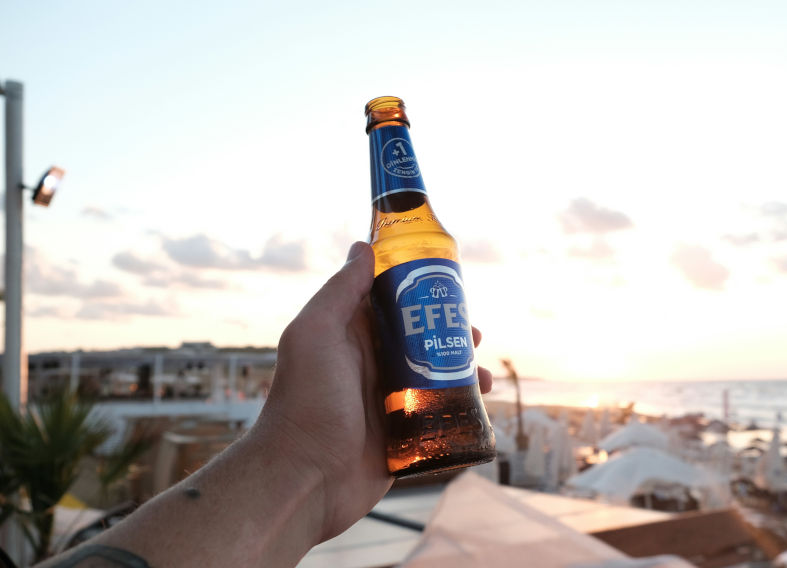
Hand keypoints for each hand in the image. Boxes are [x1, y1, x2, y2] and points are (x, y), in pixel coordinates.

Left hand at [255, 242, 491, 541]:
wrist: (305, 479)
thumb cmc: (305, 403)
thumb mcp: (316, 334)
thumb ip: (339, 292)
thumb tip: (363, 248)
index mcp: (349, 335)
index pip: (389, 301)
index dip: (420, 289)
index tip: (449, 283)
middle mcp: (369, 364)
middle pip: (419, 337)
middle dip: (450, 331)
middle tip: (474, 333)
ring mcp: (387, 399)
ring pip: (434, 374)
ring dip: (462, 369)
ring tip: (481, 373)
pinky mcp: (403, 433)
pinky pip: (438, 411)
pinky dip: (461, 404)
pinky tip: (478, 401)